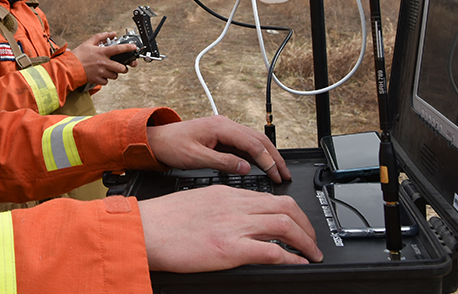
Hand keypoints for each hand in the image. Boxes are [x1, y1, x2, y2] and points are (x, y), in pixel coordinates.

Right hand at [71, 32, 136, 85]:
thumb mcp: (88, 43)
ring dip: (114, 73)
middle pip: (121, 67)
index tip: (134, 47)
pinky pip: (106, 81)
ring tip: (108, 70)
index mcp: (102, 52)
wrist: (69, 68)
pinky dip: (105, 79)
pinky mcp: (97, 80)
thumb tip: (111, 33)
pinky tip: (101, 74)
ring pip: (115, 75)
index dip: (128, 48)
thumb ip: (101, 37)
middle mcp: (103, 63)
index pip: (119, 49)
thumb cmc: (78, 55)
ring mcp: (101, 72)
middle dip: (124, 68)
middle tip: (121, 66)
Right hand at [138, 186, 322, 270]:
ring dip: (305, 241)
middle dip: (306, 224)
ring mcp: (233, 225)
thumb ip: (220, 208)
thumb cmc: (162, 221)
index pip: (269, 197)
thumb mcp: (197, 203)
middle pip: (285, 206)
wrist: (144, 229)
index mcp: (226, 193)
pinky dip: (290, 258)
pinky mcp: (229, 248)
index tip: (298, 223)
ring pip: (284, 225)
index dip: (291, 211)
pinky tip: (297, 264)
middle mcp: (234, 205)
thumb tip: (236, 221)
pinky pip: (271, 251)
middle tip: (312, 240)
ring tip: (312, 254)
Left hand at [147, 115, 290, 182]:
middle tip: (285, 174)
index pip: (252, 143)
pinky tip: (262, 165)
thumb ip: (222, 162)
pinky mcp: (221, 136)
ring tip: (279, 171)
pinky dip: (256, 155)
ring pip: (253, 141)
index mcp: (220, 127)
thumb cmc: (172, 146)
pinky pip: (244, 144)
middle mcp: (225, 125)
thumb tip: (246, 168)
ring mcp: (224, 129)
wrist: (156, 140)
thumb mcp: (196, 158)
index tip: (276, 174)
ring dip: (267, 155)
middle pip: (258, 139)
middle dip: (274, 157)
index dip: (267, 160)